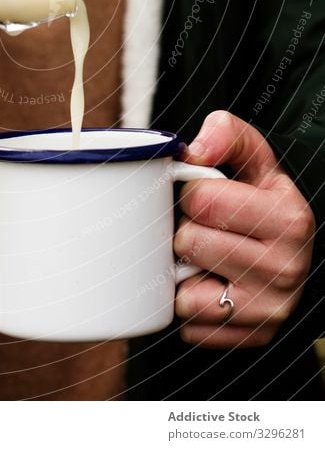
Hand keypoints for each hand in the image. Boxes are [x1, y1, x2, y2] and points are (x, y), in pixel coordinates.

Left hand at [173, 110, 314, 347]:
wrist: (287, 254)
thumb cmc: (261, 200)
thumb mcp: (254, 158)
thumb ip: (226, 134)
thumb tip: (191, 150)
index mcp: (288, 218)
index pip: (200, 198)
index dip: (192, 192)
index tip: (209, 197)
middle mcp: (286, 268)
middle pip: (188, 242)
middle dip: (187, 231)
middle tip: (210, 230)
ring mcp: (270, 310)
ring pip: (184, 291)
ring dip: (186, 273)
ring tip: (210, 259)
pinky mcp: (251, 339)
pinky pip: (189, 326)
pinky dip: (192, 306)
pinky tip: (213, 287)